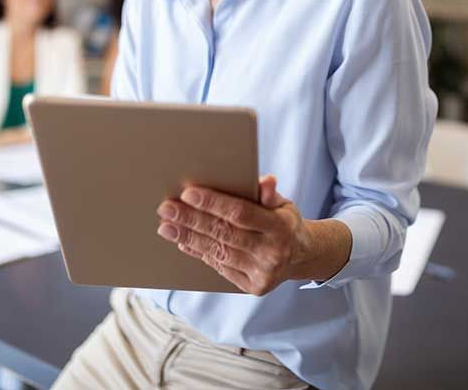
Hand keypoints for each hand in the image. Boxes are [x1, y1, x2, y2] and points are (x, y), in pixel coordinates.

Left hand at [156, 175, 351, 295]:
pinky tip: (182, 242)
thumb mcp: (283, 204)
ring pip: (218, 252)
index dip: (213, 203)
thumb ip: (269, 194)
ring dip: (188, 238)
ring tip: (166, 226)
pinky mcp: (252, 287)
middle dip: (191, 220)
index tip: (188, 193)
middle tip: (166, 208)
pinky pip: (219, 267)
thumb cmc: (285, 223)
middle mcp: (272, 252)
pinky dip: (199, 253)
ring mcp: (262, 273)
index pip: (241, 214)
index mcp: (281, 227)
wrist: (301, 257)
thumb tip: (266, 181)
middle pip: (224, 234)